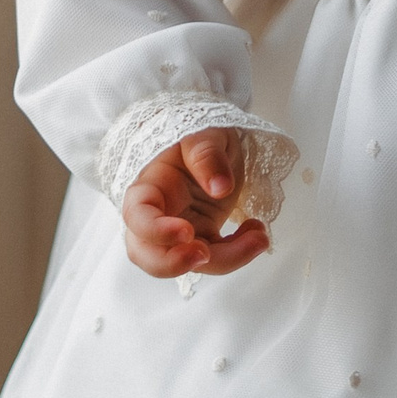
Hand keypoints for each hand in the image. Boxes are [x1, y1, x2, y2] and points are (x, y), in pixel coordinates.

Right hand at [122, 129, 270, 279]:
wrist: (213, 144)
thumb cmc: (200, 134)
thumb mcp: (205, 133)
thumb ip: (207, 155)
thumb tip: (220, 188)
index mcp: (152, 185)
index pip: (137, 216)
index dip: (155, 231)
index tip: (186, 232)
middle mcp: (160, 213)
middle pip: (145, 253)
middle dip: (173, 264)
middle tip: (207, 256)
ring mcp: (180, 229)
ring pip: (186, 262)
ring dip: (224, 260)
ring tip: (259, 237)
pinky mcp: (203, 237)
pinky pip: (216, 258)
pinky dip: (239, 253)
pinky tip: (257, 231)